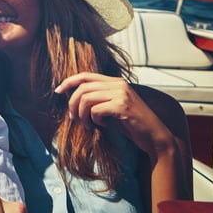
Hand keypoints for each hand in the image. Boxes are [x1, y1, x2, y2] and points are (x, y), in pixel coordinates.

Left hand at [54, 72, 175, 159]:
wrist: (155, 137)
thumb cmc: (132, 124)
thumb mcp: (112, 107)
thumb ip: (98, 99)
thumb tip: (72, 98)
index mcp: (115, 81)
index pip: (85, 75)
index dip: (68, 82)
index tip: (57, 91)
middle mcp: (119, 84)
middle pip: (82, 88)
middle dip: (73, 104)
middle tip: (74, 118)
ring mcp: (122, 94)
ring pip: (86, 99)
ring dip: (82, 114)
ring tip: (88, 124)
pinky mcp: (123, 106)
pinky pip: (96, 110)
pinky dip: (95, 120)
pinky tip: (103, 126)